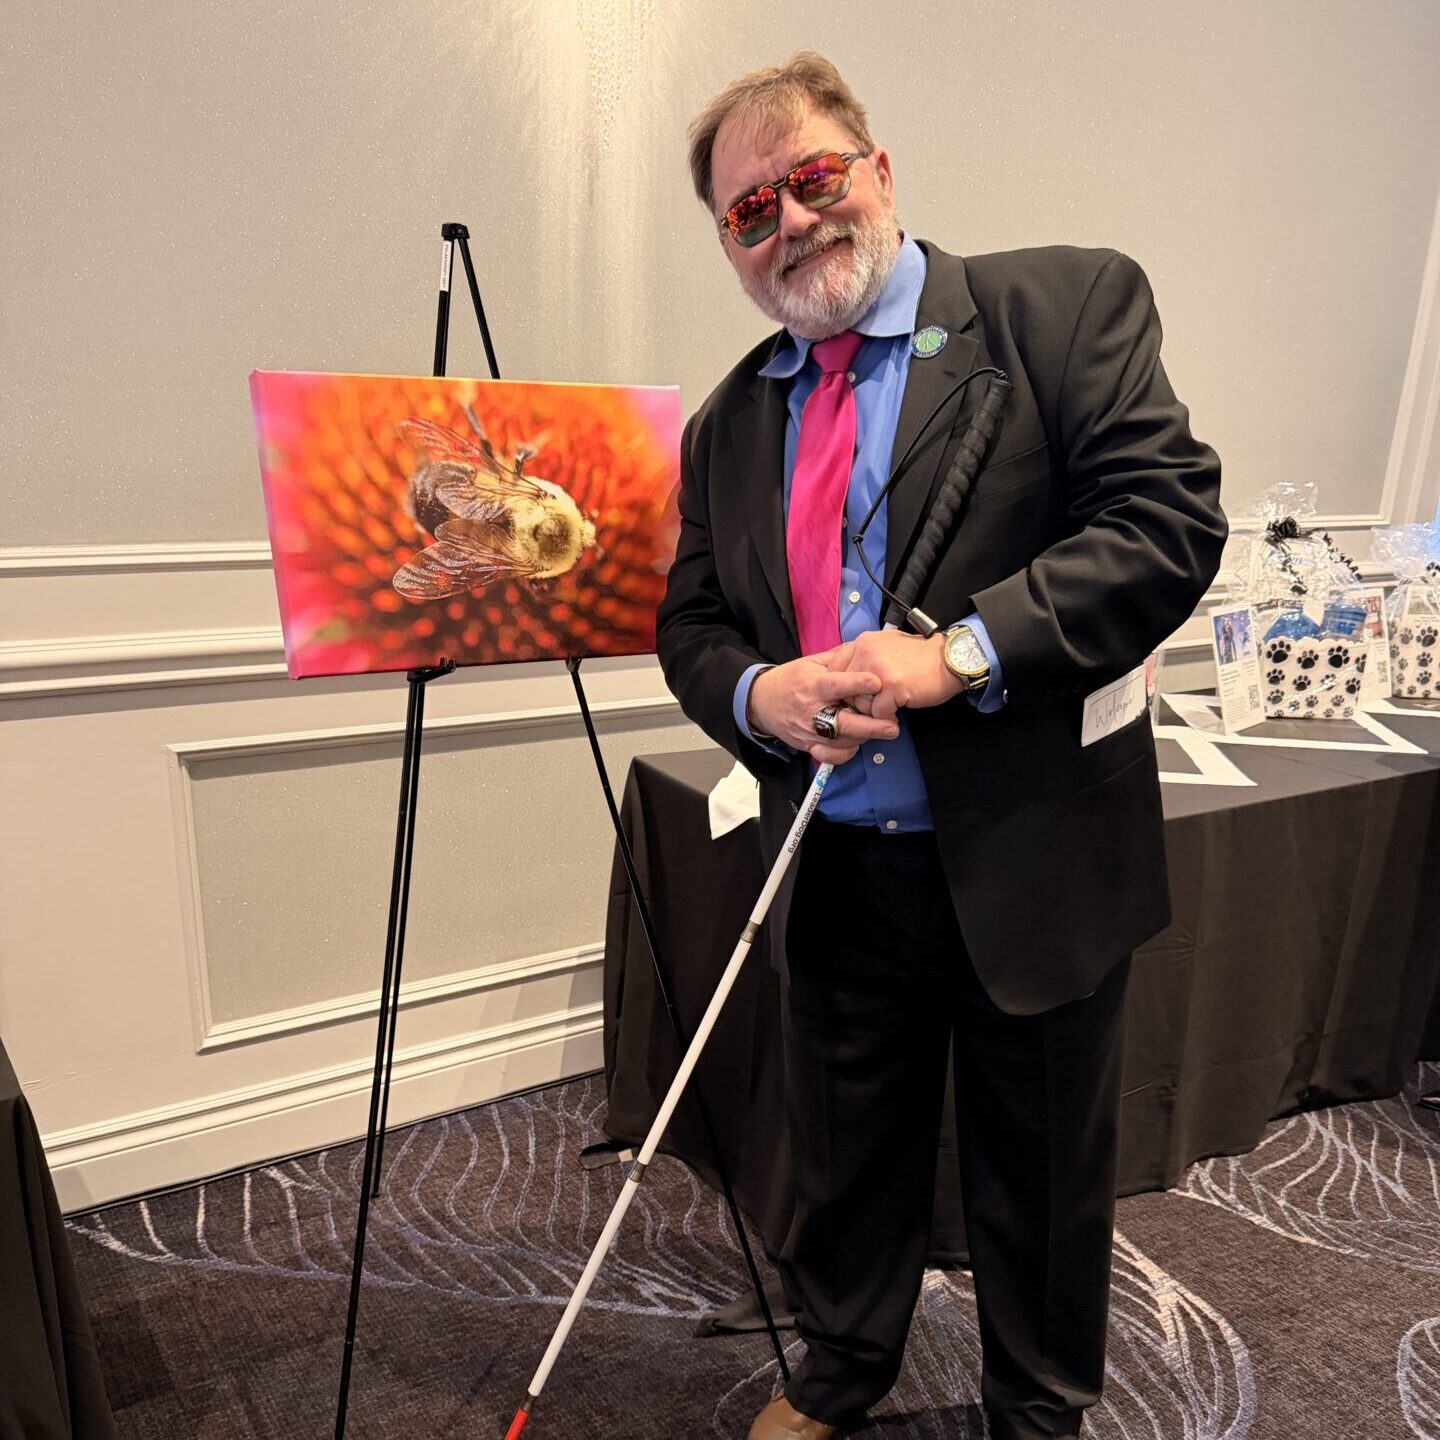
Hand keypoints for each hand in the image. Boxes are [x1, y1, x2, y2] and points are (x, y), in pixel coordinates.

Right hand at [748, 652, 899, 764]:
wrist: (761, 702)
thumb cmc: (791, 680)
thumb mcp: (811, 662)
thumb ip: (838, 659)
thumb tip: (864, 650)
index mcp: (813, 686)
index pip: (837, 685)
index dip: (858, 684)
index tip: (877, 682)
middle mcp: (811, 711)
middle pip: (844, 723)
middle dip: (871, 726)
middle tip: (893, 726)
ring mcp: (809, 732)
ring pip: (842, 742)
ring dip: (864, 738)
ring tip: (881, 730)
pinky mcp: (808, 745)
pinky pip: (831, 756)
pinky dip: (846, 753)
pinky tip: (856, 744)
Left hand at [827, 630, 963, 719]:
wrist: (949, 660)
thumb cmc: (919, 658)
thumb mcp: (886, 646)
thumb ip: (864, 656)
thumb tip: (844, 676)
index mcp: (863, 643)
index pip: (834, 669)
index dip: (841, 687)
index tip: (852, 696)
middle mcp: (867, 653)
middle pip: (843, 689)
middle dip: (856, 702)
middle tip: (871, 706)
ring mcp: (878, 670)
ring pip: (858, 703)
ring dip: (872, 711)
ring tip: (886, 707)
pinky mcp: (892, 687)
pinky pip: (877, 713)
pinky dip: (886, 717)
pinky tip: (896, 711)